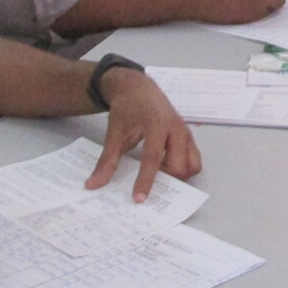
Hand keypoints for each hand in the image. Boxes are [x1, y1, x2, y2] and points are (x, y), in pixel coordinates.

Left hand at [87, 68, 202, 200]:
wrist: (138, 88)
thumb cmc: (126, 109)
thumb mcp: (114, 133)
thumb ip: (106, 160)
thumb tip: (93, 184)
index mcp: (156, 124)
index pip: (153, 157)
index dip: (146, 180)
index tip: (138, 199)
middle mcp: (176, 128)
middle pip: (179, 165)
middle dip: (166, 179)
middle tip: (148, 178)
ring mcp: (186, 132)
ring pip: (193, 165)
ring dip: (178, 175)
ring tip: (160, 172)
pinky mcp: (189, 136)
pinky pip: (195, 159)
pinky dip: (184, 168)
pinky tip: (167, 165)